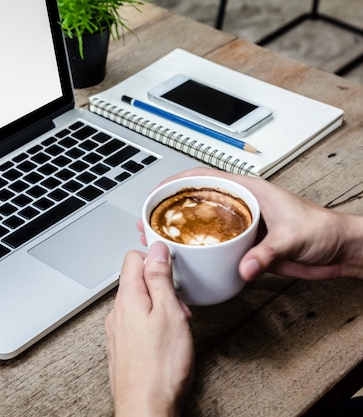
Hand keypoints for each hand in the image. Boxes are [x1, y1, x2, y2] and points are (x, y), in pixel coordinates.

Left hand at [106, 242, 193, 416]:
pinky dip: (153, 326)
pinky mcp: (123, 348)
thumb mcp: (169, 312)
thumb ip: (160, 278)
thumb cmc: (160, 367)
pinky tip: (166, 343)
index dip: (155, 258)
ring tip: (176, 328)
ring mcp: (118, 331)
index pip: (133, 257)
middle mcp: (117, 312)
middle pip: (137, 281)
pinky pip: (137, 325)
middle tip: (179, 307)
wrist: (146, 408)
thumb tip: (156, 250)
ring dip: (160, 308)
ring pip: (139, 304)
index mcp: (127, 298)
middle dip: (162, 288)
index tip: (172, 268)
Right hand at [138, 167, 362, 280]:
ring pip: (203, 223)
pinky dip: (199, 250)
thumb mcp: (293, 237)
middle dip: (170, 209)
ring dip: (181, 231)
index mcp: (250, 191)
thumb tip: (244, 266)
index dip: (177, 181)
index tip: (158, 192)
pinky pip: (216, 245)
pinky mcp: (247, 245)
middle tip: (150, 222)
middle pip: (197, 200)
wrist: (340, 250)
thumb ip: (267, 252)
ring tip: (162, 241)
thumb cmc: (324, 230)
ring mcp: (243, 225)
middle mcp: (242, 206)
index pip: (206, 177)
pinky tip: (190, 259)